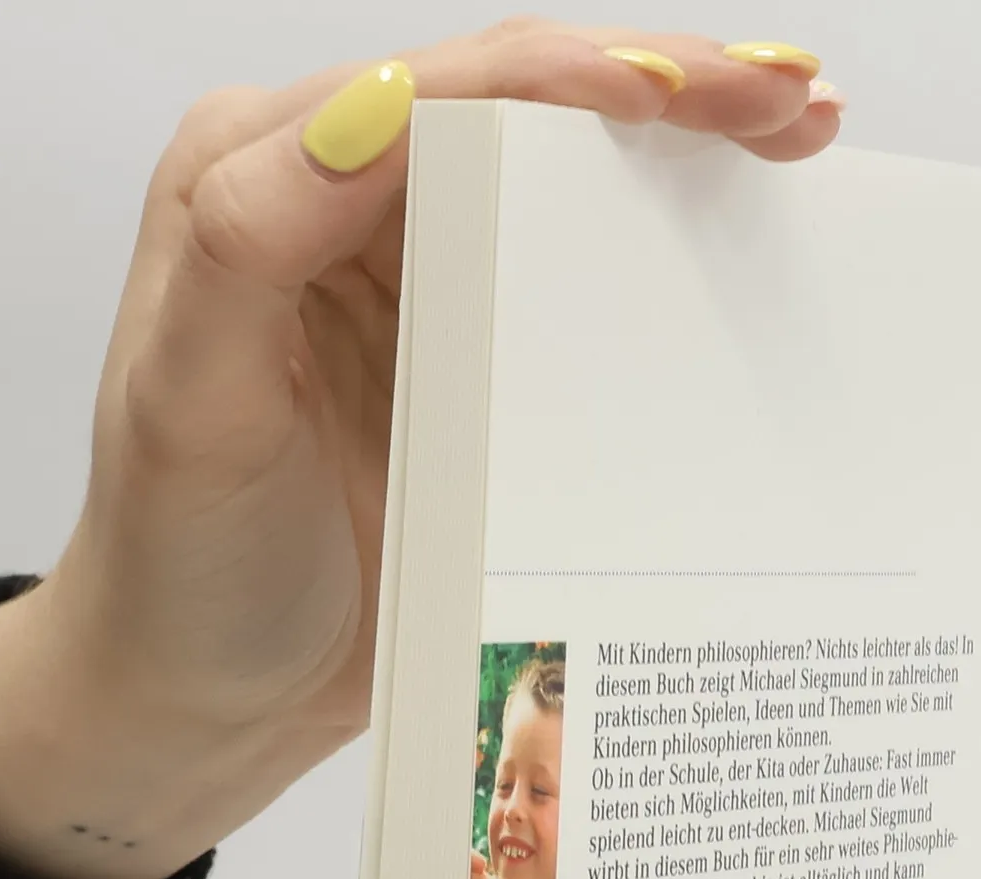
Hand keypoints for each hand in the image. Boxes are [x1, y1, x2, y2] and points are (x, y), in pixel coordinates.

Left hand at [0, 23, 842, 878]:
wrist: (205, 700)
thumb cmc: (179, 565)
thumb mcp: (190, 407)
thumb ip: (251, 240)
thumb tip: (372, 106)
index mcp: (263, 175)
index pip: (442, 89)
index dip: (576, 76)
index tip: (690, 97)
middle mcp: (343, 207)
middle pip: (523, 109)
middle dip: (665, 90)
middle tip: (793, 104)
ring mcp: (418, 287)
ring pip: (567, 185)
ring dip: (685, 158)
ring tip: (801, 142)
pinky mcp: (471, 367)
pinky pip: (579, 290)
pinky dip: (663, 260)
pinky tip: (738, 248)